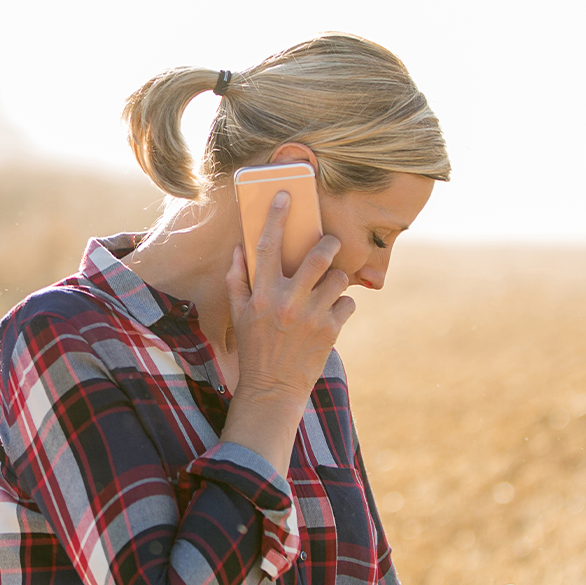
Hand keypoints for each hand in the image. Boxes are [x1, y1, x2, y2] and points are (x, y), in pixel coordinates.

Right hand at [223, 189, 353, 403]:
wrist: (273, 389)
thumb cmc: (254, 347)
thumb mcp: (239, 314)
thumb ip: (237, 280)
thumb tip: (239, 249)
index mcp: (262, 294)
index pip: (267, 246)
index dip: (276, 217)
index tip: (284, 196)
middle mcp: (288, 301)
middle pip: (319, 255)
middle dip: (329, 244)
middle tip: (330, 245)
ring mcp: (312, 316)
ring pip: (339, 278)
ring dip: (337, 279)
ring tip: (329, 288)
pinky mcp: (331, 331)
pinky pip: (348, 302)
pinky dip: (343, 304)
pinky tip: (331, 314)